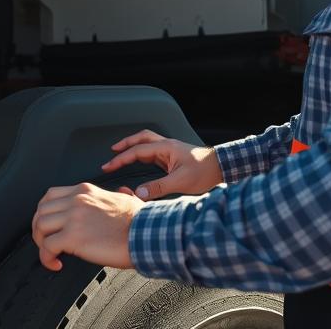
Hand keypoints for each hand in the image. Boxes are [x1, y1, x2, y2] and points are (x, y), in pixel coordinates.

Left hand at [31, 183, 141, 270]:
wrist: (146, 233)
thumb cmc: (139, 220)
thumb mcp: (125, 197)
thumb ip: (116, 194)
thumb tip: (123, 192)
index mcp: (85, 191)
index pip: (51, 196)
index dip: (45, 212)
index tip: (50, 225)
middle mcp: (76, 200)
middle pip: (41, 210)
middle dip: (39, 229)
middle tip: (46, 242)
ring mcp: (73, 217)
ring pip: (40, 227)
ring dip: (41, 243)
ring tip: (51, 254)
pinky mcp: (73, 237)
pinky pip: (47, 247)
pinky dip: (46, 258)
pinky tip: (56, 264)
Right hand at [101, 129, 222, 199]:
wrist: (221, 167)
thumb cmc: (204, 171)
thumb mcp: (180, 182)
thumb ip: (158, 187)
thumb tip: (139, 192)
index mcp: (166, 148)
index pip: (137, 151)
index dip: (121, 158)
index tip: (109, 166)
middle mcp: (166, 145)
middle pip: (140, 138)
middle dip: (124, 145)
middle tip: (112, 153)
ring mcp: (170, 149)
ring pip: (147, 142)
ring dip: (133, 146)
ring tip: (121, 153)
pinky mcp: (174, 156)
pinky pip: (153, 151)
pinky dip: (142, 153)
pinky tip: (140, 160)